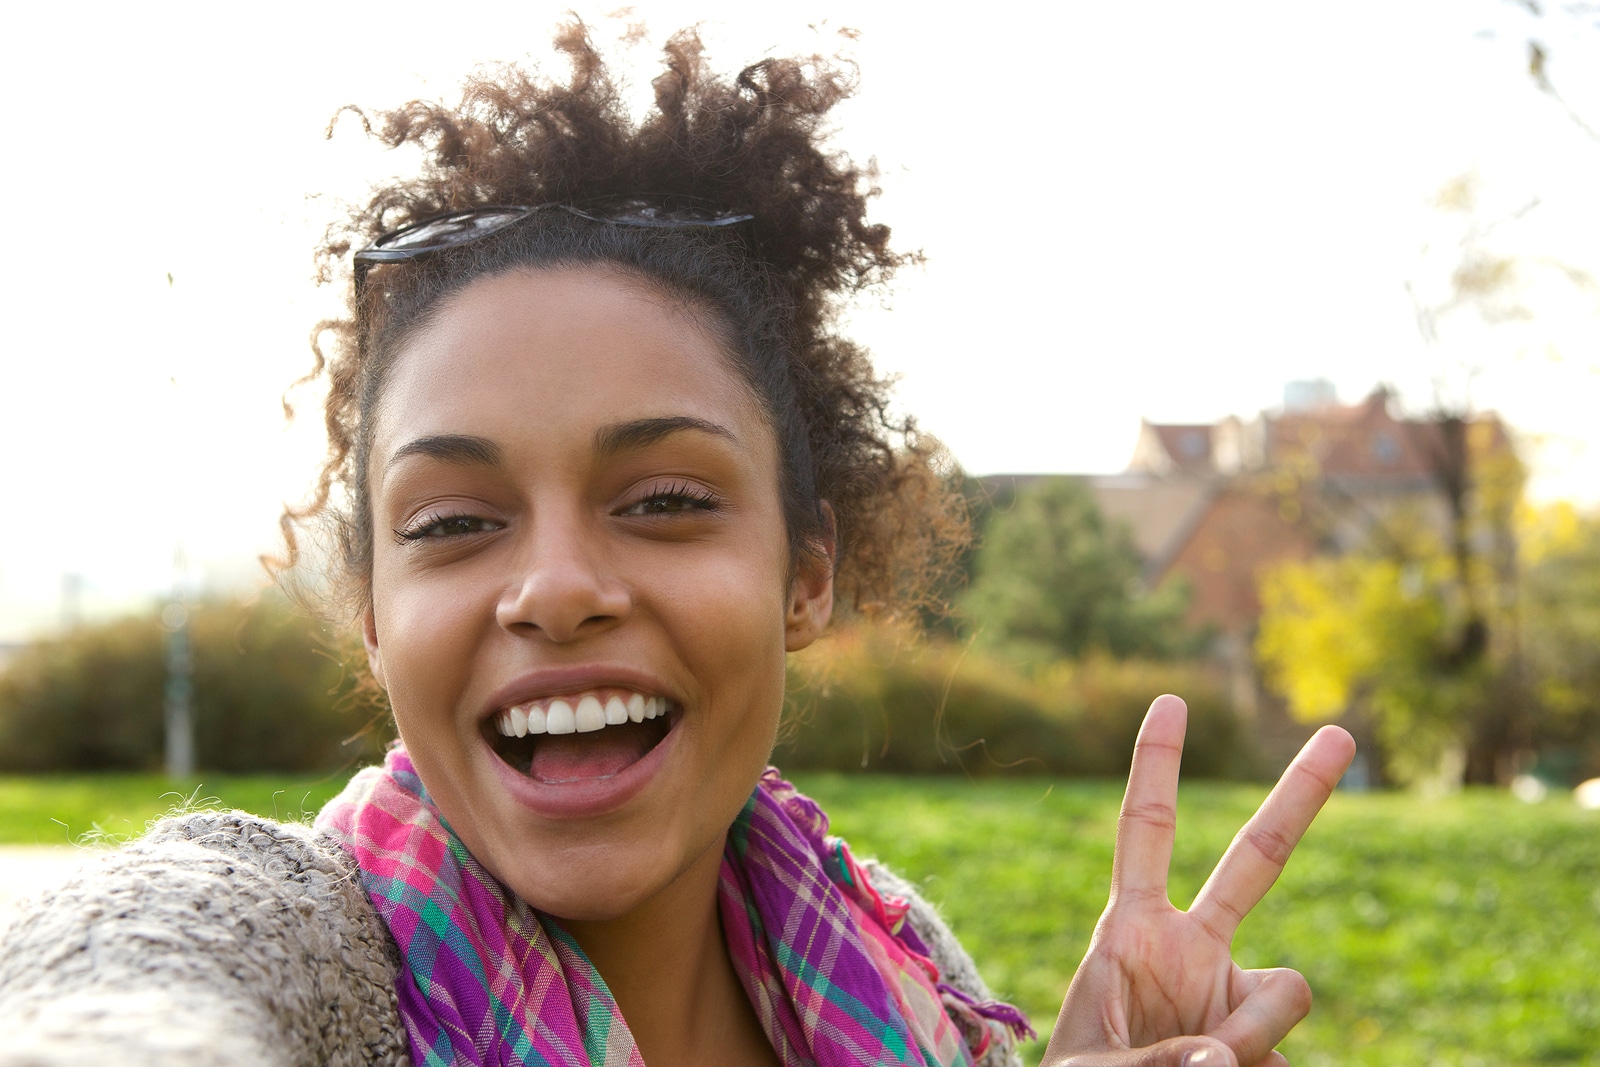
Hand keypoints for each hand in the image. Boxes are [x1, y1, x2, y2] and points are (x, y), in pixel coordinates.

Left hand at [1041, 695, 1354, 1066]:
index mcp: (1132, 931)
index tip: (1170, 701)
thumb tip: (1227, 1057)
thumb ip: (1156, 1057)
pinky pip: (1284, 1055)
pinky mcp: (1264, 1041)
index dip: (1154, 766)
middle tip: (1341, 732)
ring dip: (1253, 1034)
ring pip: (1289, 989)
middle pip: (1256, 859)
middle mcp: (1192, 948)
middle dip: (1300, 795)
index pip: (1145, 832)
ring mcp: (1235, 993)